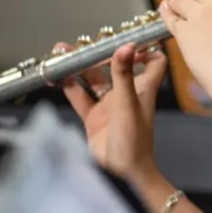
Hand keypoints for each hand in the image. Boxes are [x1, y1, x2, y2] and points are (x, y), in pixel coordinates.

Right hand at [61, 43, 167, 182]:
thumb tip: (126, 46)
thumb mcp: (128, 104)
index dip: (144, 48)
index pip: (153, 61)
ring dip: (80, 67)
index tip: (128, 38)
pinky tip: (58, 76)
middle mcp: (127, 93)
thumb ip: (124, 75)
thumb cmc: (134, 141)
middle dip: (100, 54)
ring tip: (62, 52)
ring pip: (93, 79)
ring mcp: (109, 105)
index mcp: (143, 88)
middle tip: (83, 43)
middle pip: (115, 66)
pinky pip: (80, 97)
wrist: (122, 174)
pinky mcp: (94, 118)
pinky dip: (69, 87)